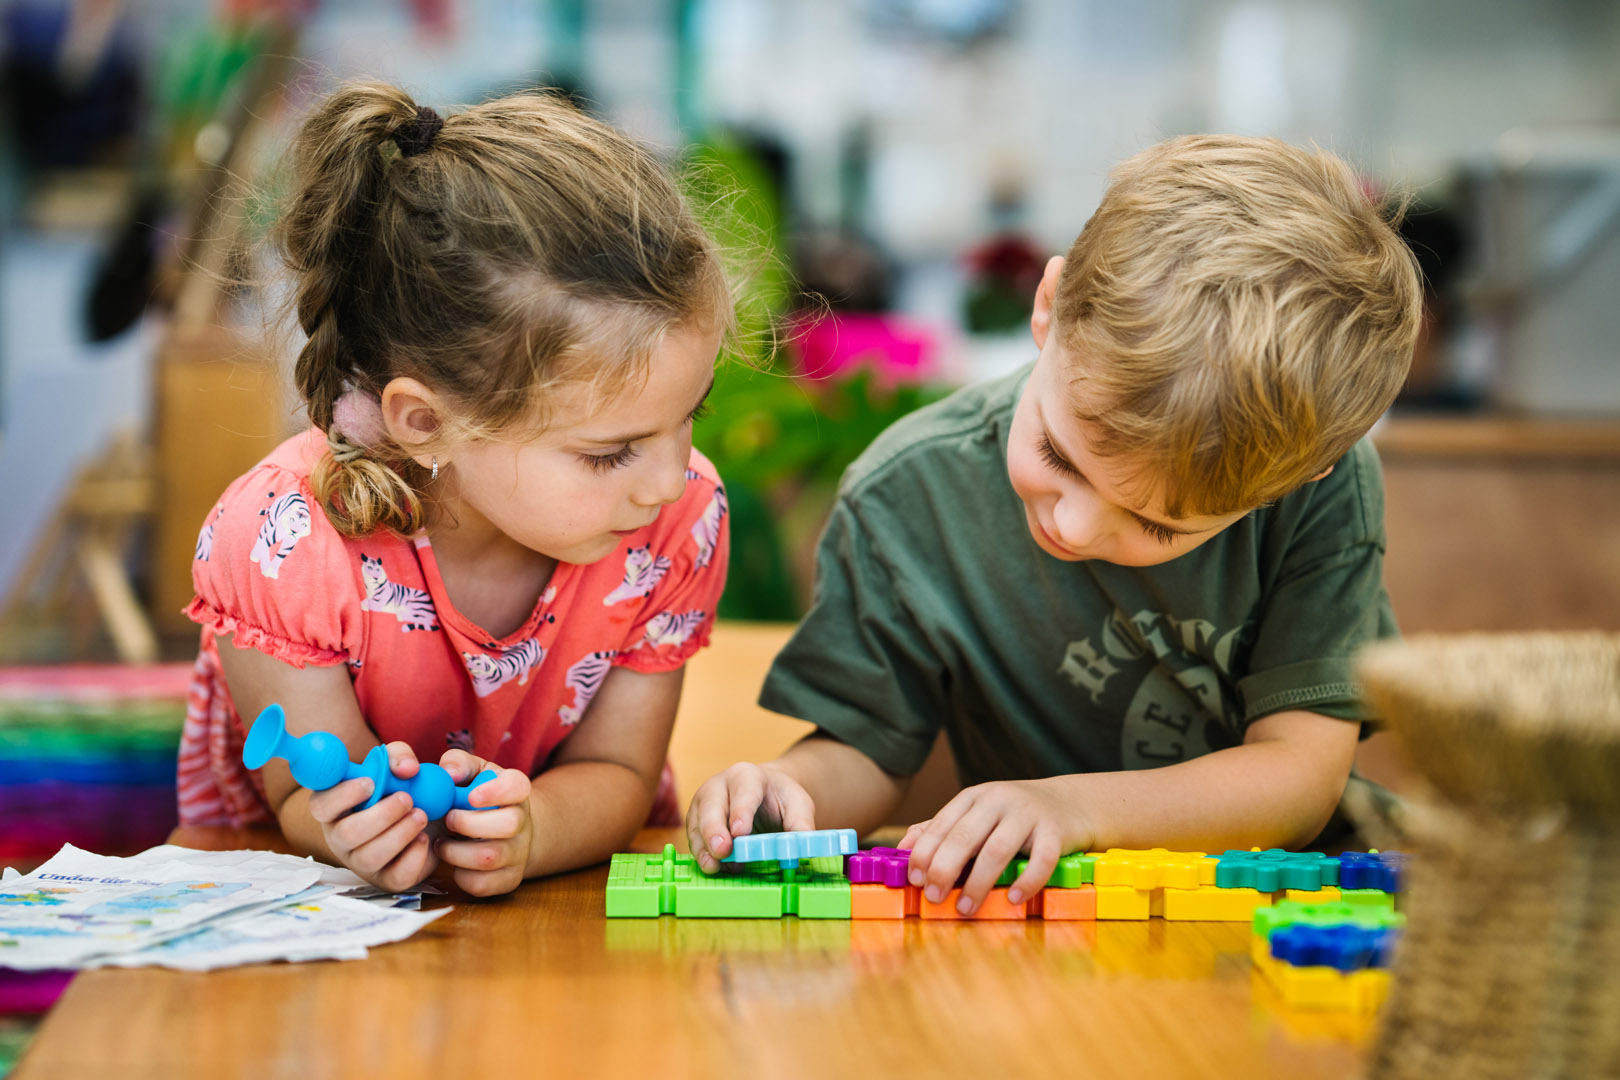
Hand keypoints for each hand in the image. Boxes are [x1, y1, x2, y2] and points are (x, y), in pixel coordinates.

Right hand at [308, 740, 437, 891]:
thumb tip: (406, 769)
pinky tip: (424, 839)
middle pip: (347, 834)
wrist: (428, 818)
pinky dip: (415, 856)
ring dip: (400, 833)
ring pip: (370, 856)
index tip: (371, 782)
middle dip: (381, 815)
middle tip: (407, 799)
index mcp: (335, 807)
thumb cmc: (400, 789)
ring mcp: (361, 862)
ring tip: (421, 815)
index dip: (342, 795)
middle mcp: (341, 837)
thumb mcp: (397, 765)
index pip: (321, 805)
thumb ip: (398, 756)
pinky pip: (396, 876)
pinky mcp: (386, 879)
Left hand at [434, 749, 534, 896]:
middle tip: (448, 820)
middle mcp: (524, 822)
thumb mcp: (472, 772)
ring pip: (489, 858)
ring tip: (442, 844)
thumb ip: (458, 764)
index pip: (518, 787)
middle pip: (508, 825)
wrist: (500, 830)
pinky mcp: (509, 879)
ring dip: (455, 852)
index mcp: (517, 790)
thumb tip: (449, 773)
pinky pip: (482, 884)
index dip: (496, 791)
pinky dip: (460, 876)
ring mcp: (519, 853)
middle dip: (469, 824)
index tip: (470, 796)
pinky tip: (454, 862)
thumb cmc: (477, 797)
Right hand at [685, 762, 814, 873]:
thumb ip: (801, 824)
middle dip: (714, 831)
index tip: (740, 832)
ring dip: (704, 848)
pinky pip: (694, 838)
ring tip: (714, 867)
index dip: (740, 812)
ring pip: (697, 825)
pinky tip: (714, 867)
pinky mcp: (695, 820)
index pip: (742, 792)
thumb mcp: (798, 804)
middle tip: (722, 851)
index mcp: (746, 775)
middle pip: (711, 807)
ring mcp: (703, 803)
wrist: (764, 793)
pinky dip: (702, 854)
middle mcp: (719, 786)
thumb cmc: (779, 798)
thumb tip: (801, 847)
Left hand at [899, 778, 1090, 915]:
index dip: (925, 853)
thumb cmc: (1015, 816)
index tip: (914, 880)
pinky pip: (1041, 859)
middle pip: (965, 836)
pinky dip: (1027, 881)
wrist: (1072, 802)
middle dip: (944, 869)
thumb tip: (904, 848)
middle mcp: (999, 800)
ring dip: (978, 882)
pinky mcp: (1056, 830)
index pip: (942, 824)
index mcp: (975, 797)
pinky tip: (1014, 899)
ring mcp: (1029, 813)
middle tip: (934, 897)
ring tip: (965, 908)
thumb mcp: (978, 815)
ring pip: (998, 849)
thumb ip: (943, 829)